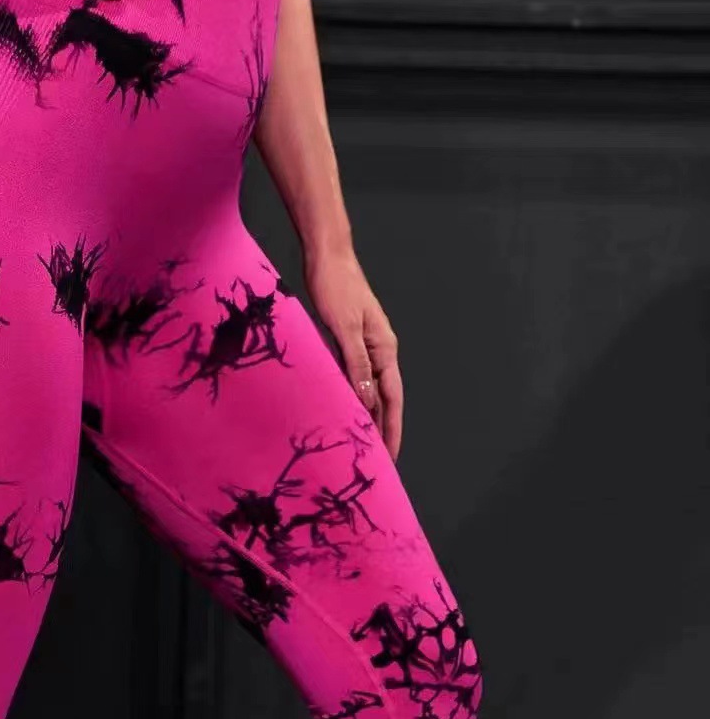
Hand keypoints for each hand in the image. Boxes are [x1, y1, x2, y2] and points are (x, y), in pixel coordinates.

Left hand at [304, 244, 403, 458]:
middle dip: (382, 431)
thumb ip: (356, 364)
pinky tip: (344, 410)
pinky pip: (354, 378)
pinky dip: (353, 397)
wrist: (327, 256)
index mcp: (384, 349)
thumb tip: (366, 400)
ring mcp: (365, 346)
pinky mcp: (348, 341)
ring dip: (368, 417)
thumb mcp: (345, 328)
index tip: (390, 457)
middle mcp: (379, 351)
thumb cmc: (336, 286)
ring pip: (369, 390)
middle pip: (384, 399)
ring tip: (361, 445)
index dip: (391, 430)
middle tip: (378, 462)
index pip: (391, 400)